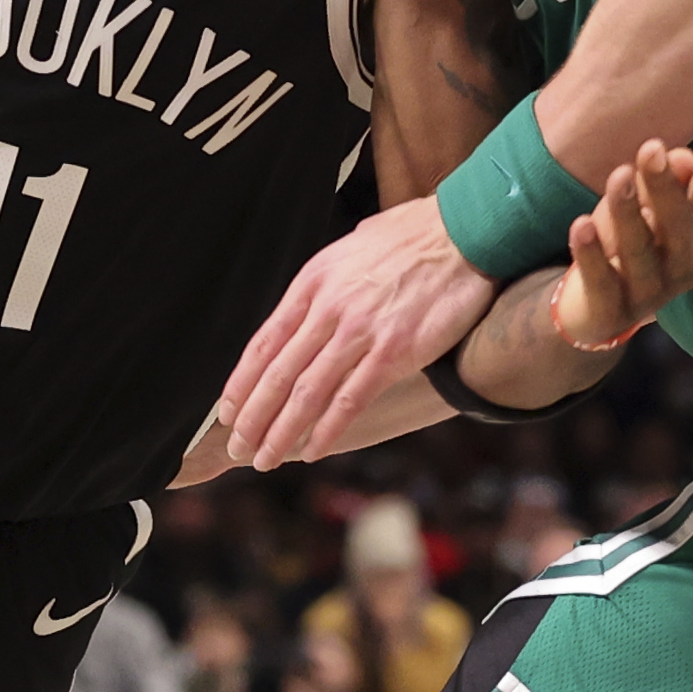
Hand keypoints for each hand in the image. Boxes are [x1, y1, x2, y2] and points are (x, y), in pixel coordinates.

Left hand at [222, 197, 495, 470]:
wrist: (464, 231)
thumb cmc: (413, 238)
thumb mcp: (351, 250)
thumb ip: (327, 285)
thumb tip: (310, 308)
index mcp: (314, 283)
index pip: (264, 342)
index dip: (242, 383)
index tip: (228, 412)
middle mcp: (329, 308)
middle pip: (278, 374)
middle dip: (253, 418)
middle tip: (238, 449)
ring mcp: (360, 331)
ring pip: (307, 393)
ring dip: (282, 432)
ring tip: (266, 460)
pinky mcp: (394, 351)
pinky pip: (350, 399)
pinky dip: (328, 429)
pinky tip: (313, 450)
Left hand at [551, 126, 692, 348]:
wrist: (597, 309)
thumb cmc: (631, 243)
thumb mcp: (648, 208)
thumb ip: (665, 184)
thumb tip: (681, 157)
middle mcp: (682, 269)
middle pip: (678, 227)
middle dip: (665, 187)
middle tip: (652, 148)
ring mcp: (648, 295)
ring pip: (639, 252)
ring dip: (628, 213)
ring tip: (619, 175)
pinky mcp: (611, 312)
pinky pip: (601, 280)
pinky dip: (591, 253)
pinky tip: (582, 224)